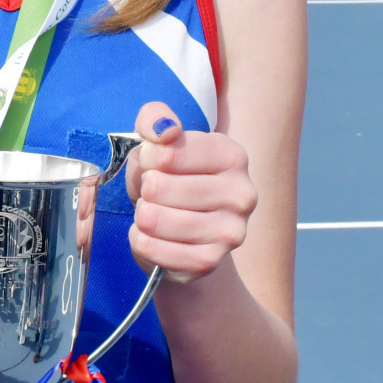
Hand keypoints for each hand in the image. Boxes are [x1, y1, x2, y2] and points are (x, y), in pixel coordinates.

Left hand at [124, 101, 255, 283]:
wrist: (184, 233)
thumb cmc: (171, 179)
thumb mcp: (161, 141)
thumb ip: (156, 120)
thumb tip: (164, 130)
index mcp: (233, 156)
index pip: (167, 152)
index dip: (147, 157)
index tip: (153, 162)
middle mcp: (241, 195)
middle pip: (159, 186)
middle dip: (144, 189)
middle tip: (153, 192)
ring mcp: (230, 233)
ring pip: (154, 219)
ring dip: (142, 215)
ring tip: (152, 212)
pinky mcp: (209, 262)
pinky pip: (153, 249)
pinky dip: (141, 241)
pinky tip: (150, 236)